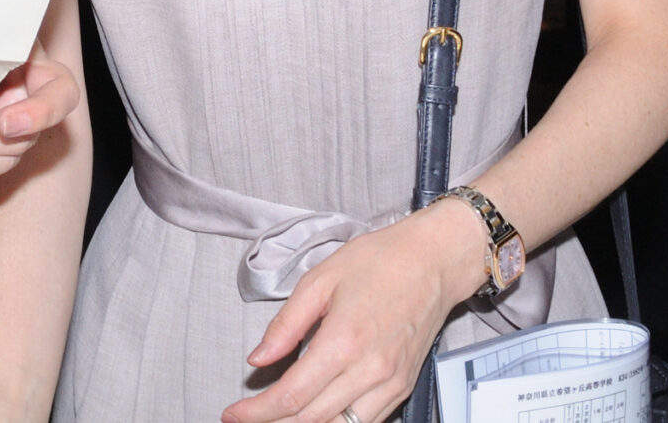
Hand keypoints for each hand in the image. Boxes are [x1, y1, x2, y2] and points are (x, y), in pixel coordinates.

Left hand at [221, 199, 483, 422]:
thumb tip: (258, 359)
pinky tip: (315, 414)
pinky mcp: (403, 387)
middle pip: (312, 419)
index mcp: (343, 342)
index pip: (291, 396)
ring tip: (275, 419)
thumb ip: (285, 325)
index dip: (257, 412)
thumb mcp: (319, 280)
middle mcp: (369, 371)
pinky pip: (367, 421)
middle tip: (245, 419)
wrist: (433, 261)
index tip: (233, 414)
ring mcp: (390, 383)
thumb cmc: (379, 262)